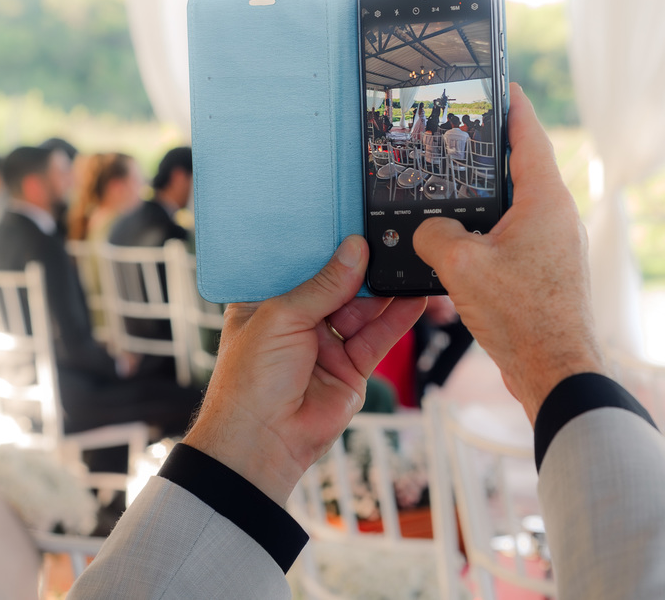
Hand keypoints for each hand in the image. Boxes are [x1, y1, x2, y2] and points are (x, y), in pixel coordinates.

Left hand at [184, 236, 426, 504]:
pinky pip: (378, 337)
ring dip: (385, 289)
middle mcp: (298, 321)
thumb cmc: (251, 379)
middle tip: (391, 238)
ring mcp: (327, 345)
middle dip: (363, 265)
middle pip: (338, 285)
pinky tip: (413, 296)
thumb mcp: (282, 317)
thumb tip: (356, 249)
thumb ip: (324, 285)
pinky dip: (397, 318)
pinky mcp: (352, 368)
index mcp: (267, 302)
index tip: (353, 221)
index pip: (302, 265)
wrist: (262, 442)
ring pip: (363, 309)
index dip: (327, 245)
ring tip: (410, 262)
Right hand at [413, 83, 603, 422]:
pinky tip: (462, 248)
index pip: (529, 136)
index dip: (513, 107)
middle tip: (461, 138)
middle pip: (522, 171)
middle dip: (491, 155)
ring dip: (487, 203)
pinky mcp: (548, 275)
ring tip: (453, 194)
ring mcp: (556, 248)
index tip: (502, 84)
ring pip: (516, 211)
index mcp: (545, 201)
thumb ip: (436, 235)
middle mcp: (558, 219)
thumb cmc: (522, 317)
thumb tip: (430, 232)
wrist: (557, 372)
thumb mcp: (461, 266)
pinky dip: (490, 236)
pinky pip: (515, 241)